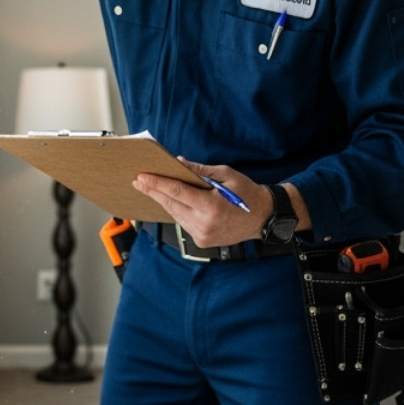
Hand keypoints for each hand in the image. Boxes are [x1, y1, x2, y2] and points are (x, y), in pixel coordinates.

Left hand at [134, 158, 270, 247]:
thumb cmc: (248, 193)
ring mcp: (202, 235)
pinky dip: (177, 211)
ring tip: (151, 188)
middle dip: (154, 192)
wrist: (264, 218)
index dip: (157, 184)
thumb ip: (200, 171)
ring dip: (163, 202)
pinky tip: (170, 201)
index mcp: (211, 206)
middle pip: (171, 205)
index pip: (176, 193)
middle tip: (139, 181)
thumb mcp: (226, 175)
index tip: (142, 177)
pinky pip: (183, 223)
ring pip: (175, 215)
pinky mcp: (202, 241)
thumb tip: (179, 163)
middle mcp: (204, 223)